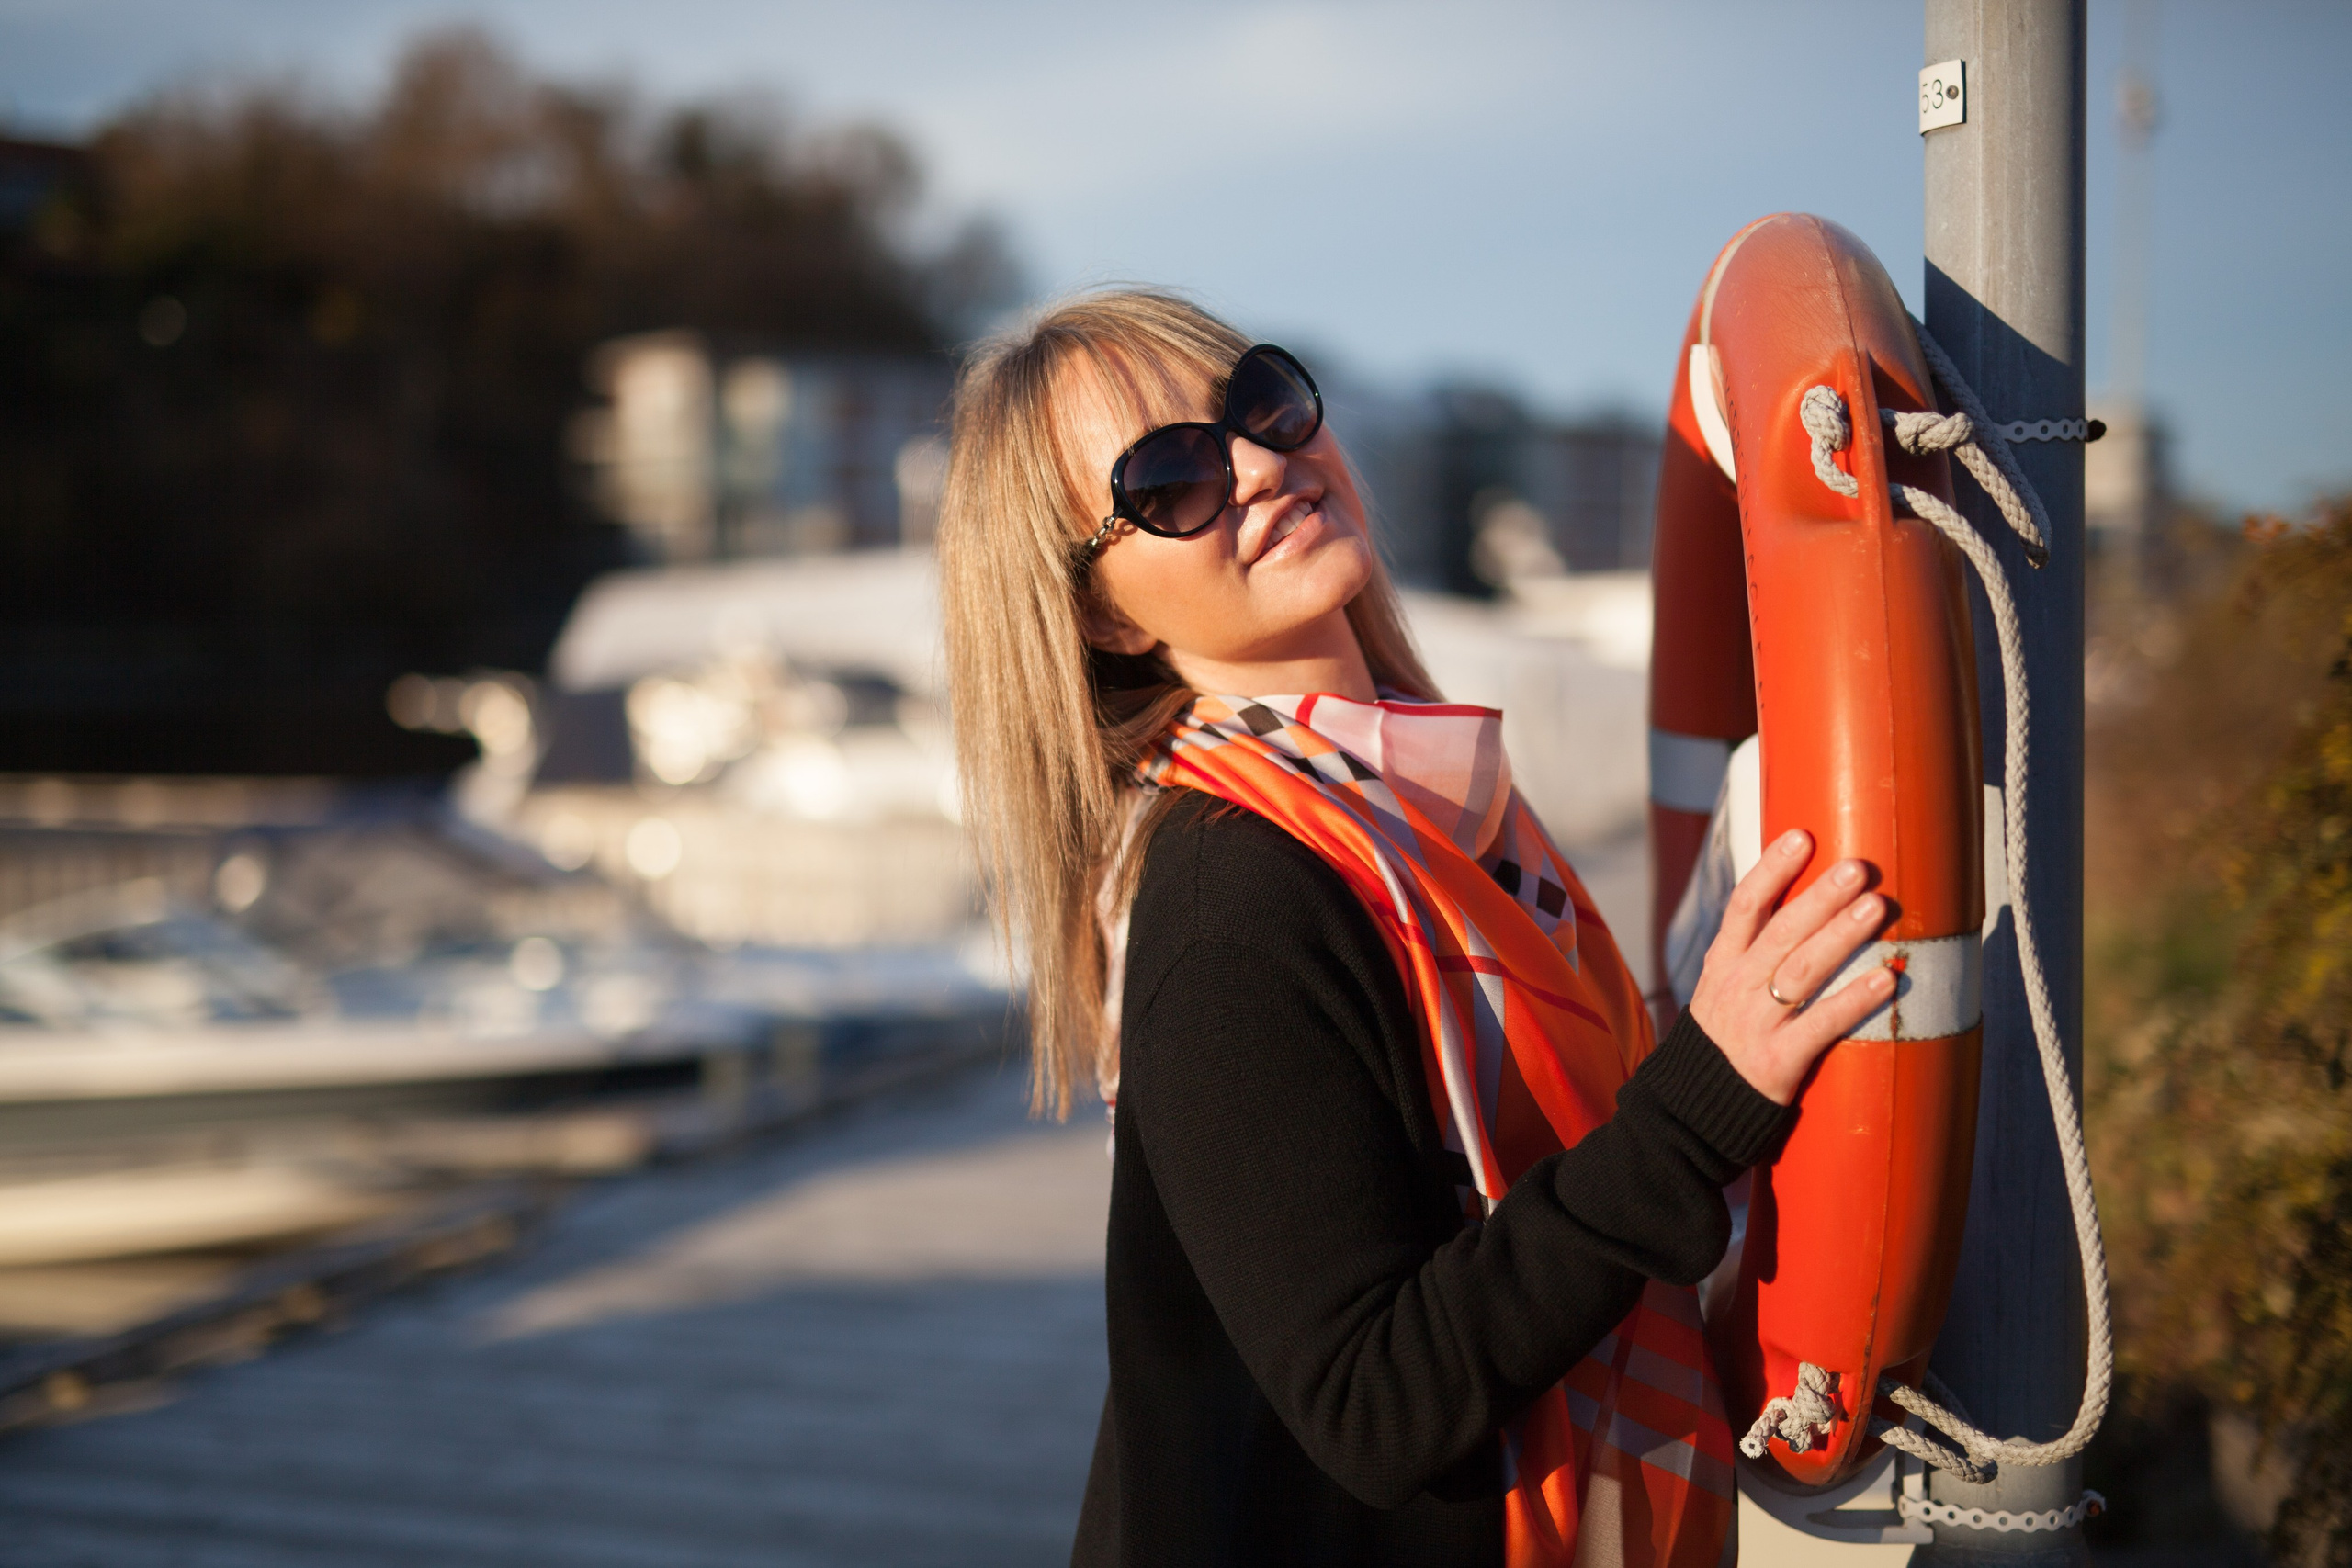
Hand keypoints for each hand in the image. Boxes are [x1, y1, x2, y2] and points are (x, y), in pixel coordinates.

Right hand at [1687, 830, 1894, 1104]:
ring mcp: (1756, 1024)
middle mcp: (1735, 988)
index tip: (1802, 836)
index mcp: (1721, 965)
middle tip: (1858, 867)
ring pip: (1801, 971)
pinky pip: (1821, 1025)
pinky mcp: (1777, 1061)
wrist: (1691, 1111)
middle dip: (1820, 896)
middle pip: (1780, 932)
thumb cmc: (1722, 1043)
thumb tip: (1805, 906)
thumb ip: (1754, 953)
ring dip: (1841, 936)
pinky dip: (1854, 1000)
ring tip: (1877, 908)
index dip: (1772, 869)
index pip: (1744, 906)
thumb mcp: (1721, 990)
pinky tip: (1886, 980)